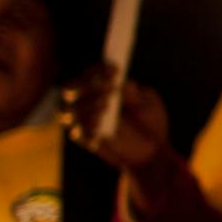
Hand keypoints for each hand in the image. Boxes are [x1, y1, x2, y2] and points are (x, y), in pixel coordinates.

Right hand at [64, 61, 172, 175]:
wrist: (152, 152)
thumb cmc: (151, 122)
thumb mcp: (150, 105)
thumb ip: (136, 94)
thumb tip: (124, 82)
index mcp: (104, 87)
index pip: (91, 73)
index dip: (99, 70)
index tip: (115, 71)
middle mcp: (89, 101)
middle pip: (72, 88)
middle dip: (88, 87)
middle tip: (110, 91)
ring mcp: (85, 120)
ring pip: (70, 109)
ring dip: (86, 106)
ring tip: (106, 108)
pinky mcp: (86, 140)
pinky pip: (76, 132)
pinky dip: (86, 129)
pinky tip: (99, 129)